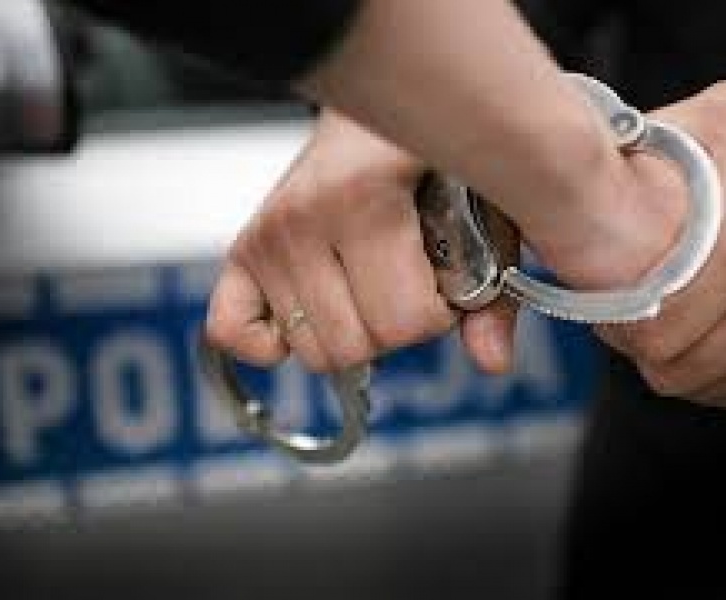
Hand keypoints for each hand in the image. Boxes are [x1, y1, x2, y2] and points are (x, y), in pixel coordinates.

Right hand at [204, 109, 518, 374]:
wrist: (381, 117)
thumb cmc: (436, 162)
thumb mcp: (486, 216)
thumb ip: (493, 292)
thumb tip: (491, 359)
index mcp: (363, 195)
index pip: (403, 320)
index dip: (437, 315)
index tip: (444, 281)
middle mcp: (301, 215)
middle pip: (355, 347)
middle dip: (396, 328)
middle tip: (407, 283)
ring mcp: (266, 236)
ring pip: (312, 353)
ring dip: (351, 333)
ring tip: (369, 285)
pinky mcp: (241, 252)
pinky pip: (232, 334)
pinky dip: (272, 342)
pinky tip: (313, 314)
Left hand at [596, 81, 725, 408]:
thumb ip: (655, 141)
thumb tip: (597, 162)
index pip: (653, 331)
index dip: (616, 325)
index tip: (605, 304)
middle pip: (675, 372)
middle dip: (639, 350)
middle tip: (630, 319)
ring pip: (711, 390)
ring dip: (676, 366)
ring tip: (667, 329)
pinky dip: (719, 376)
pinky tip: (709, 341)